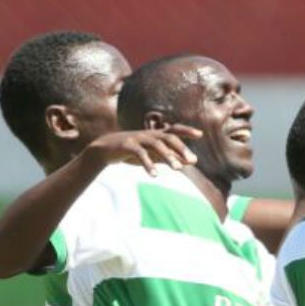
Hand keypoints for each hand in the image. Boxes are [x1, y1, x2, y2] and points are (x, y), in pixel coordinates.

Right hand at [84, 127, 199, 174]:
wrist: (104, 149)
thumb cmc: (133, 151)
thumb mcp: (153, 154)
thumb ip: (171, 157)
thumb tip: (191, 162)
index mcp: (156, 135)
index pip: (174, 130)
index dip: (187, 131)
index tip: (200, 134)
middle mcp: (148, 134)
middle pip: (168, 137)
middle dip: (181, 148)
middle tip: (193, 161)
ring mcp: (137, 138)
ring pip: (156, 144)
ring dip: (168, 156)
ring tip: (177, 169)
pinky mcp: (126, 145)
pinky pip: (140, 154)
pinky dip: (148, 164)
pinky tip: (155, 175)